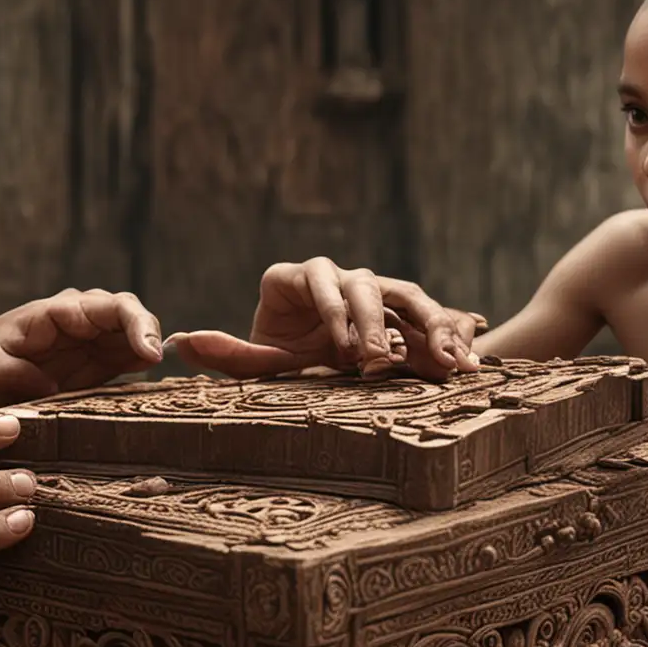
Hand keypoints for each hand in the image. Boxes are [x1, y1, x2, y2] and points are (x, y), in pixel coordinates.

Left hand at [0, 287, 164, 402]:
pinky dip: (141, 370)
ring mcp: (89, 342)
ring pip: (133, 337)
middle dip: (149, 334)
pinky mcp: (93, 366)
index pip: (108, 306)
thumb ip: (12, 372)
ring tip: (161, 382)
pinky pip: (125, 362)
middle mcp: (79, 321)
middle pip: (129, 315)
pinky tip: (150, 389)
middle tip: (156, 365)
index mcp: (56, 312)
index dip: (134, 324)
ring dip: (148, 354)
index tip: (147, 352)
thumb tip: (48, 386)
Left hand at [166, 257, 484, 380]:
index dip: (328, 306)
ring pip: (405, 293)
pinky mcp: (409, 312)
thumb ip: (229, 355)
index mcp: (298, 279)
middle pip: (363, 284)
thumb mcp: (263, 361)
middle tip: (378, 358)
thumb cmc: (290, 359)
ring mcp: (379, 292)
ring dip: (424, 323)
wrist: (326, 369)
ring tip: (443, 358)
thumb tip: (179, 341)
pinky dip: (450, 337)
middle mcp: (342, 278)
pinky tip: (468, 365)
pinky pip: (433, 316)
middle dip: (373, 320)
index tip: (338, 345)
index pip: (313, 276)